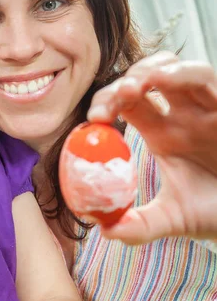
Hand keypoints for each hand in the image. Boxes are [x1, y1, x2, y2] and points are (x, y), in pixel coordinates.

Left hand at [87, 52, 216, 243]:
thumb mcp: (174, 219)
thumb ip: (140, 225)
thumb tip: (107, 230)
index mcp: (162, 135)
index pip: (126, 106)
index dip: (106, 104)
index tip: (94, 119)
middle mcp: (182, 116)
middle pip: (146, 81)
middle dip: (123, 84)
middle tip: (111, 103)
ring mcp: (207, 108)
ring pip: (177, 70)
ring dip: (151, 71)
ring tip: (132, 87)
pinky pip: (207, 79)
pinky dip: (182, 73)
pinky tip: (164, 78)